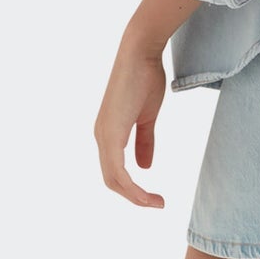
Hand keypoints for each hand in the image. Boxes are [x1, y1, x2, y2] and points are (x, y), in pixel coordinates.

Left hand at [97, 30, 168, 207]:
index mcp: (109, 134)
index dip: (133, 189)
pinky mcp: (110, 133)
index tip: (155, 197)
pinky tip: (145, 193)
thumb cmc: (145, 78)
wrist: (141, 54)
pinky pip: (117, 170)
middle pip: (111, 181)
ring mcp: (104, 135)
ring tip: (156, 203)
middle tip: (158, 204)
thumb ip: (144, 142)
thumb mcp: (147, 117)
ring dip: (135, 196)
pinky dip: (132, 186)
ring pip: (113, 179)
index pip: (115, 172)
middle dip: (134, 197)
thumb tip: (145, 167)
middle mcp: (102, 137)